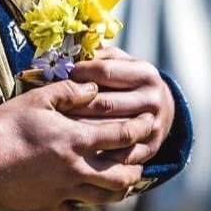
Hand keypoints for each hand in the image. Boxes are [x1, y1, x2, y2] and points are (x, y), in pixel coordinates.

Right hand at [0, 79, 151, 210]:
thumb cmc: (8, 124)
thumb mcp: (37, 99)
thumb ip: (68, 92)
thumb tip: (93, 88)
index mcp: (77, 140)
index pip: (121, 136)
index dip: (140, 128)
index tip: (150, 121)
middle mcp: (79, 170)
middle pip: (123, 175)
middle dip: (138, 166)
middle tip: (141, 156)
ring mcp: (66, 191)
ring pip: (106, 197)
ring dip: (120, 188)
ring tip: (124, 178)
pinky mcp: (51, 206)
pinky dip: (82, 205)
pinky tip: (79, 197)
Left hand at [69, 46, 174, 164]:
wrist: (159, 106)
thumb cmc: (125, 77)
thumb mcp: (117, 60)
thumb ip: (96, 55)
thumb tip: (66, 56)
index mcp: (145, 73)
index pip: (104, 72)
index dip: (78, 72)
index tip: (61, 75)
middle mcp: (153, 100)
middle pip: (105, 103)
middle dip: (74, 104)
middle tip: (51, 104)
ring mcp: (153, 126)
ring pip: (109, 129)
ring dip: (81, 128)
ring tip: (58, 125)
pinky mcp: (151, 149)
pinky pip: (119, 154)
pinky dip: (98, 152)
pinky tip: (77, 147)